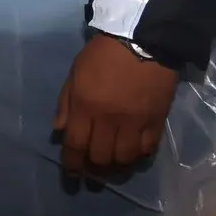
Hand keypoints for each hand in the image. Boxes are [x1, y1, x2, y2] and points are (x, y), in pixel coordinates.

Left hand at [53, 32, 179, 176]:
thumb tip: (59, 131)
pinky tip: (133, 154)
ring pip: (124, 159)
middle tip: (92, 169)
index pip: (75, 144)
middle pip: (99, 157)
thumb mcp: (74, 73)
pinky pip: (147, 150)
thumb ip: (65, 103)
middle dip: (93, 168)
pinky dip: (138, 156)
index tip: (71, 175)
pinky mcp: (156, 121)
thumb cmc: (102, 55)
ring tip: (112, 165)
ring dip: (116, 166)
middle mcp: (109, 118)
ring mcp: (134, 122)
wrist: (142, 41)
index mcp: (85, 105)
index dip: (72, 164)